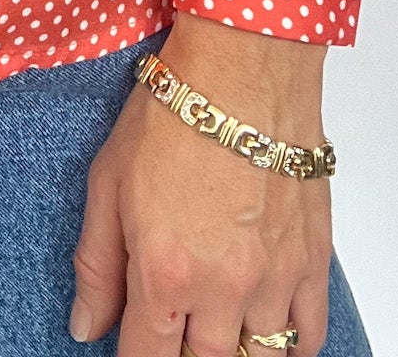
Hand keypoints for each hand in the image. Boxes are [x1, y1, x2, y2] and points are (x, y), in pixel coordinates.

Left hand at [70, 12, 332, 356]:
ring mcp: (274, 281)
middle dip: (181, 352)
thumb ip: (96, 265)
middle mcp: (223, 290)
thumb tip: (85, 326)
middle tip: (171, 324)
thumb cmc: (173, 114)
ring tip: (212, 325)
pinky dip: (289, 345)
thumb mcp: (107, 183)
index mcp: (165, 273)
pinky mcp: (312, 262)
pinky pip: (310, 335)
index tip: (131, 345)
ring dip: (231, 348)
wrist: (241, 70)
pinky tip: (266, 331)